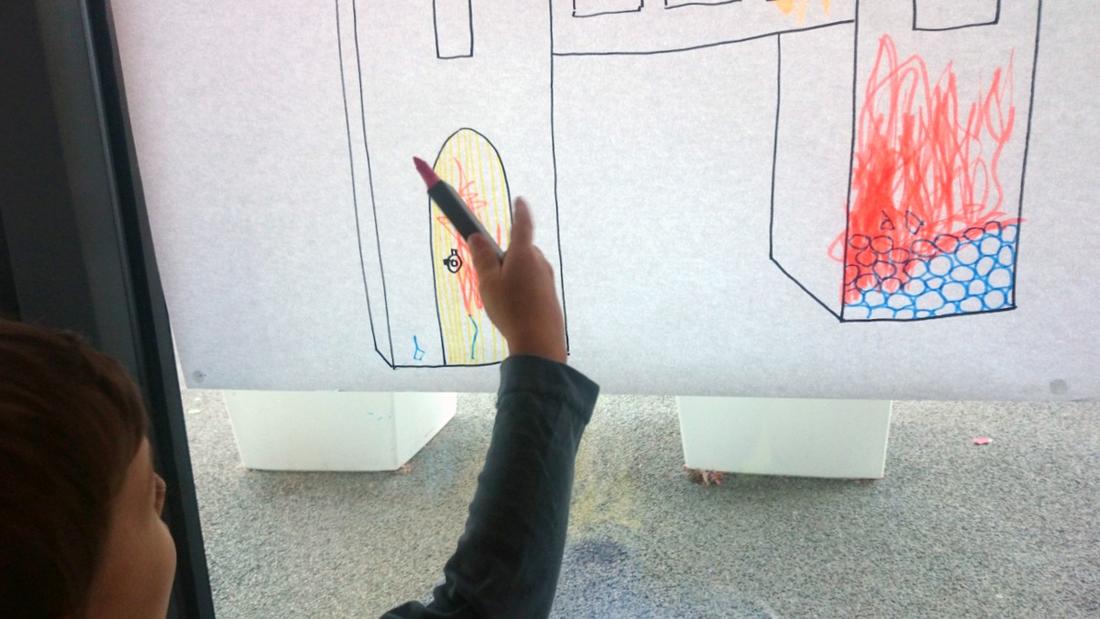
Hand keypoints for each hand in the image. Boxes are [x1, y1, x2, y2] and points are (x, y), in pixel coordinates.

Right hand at [467, 197, 566, 363]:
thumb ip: (482, 258)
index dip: (520, 211)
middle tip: (490, 275)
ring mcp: (547, 278)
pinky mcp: (550, 294)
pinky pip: (533, 283)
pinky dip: (522, 287)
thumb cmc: (510, 309)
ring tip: (501, 298)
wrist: (539, 341)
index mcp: (523, 253)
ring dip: (514, 274)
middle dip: (507, 255)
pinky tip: (514, 308)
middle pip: (521, 249)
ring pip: (526, 268)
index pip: (522, 224)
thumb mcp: (488, 283)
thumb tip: (477, 236)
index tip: (519, 200)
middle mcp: (539, 261)